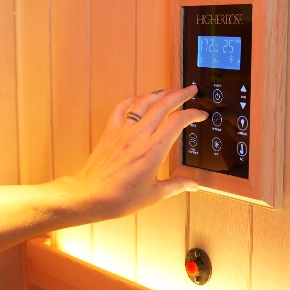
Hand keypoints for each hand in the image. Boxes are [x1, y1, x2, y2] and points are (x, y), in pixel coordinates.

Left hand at [66, 85, 207, 220]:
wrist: (89, 196)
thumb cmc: (118, 198)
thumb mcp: (154, 195)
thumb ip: (176, 186)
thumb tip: (193, 185)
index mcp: (153, 151)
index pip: (178, 121)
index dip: (193, 114)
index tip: (200, 115)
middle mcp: (138, 136)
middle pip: (163, 104)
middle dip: (180, 94)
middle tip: (190, 90)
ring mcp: (123, 132)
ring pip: (144, 102)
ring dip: (159, 93)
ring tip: (170, 91)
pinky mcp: (110, 132)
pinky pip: (121, 108)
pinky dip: (132, 100)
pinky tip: (139, 99)